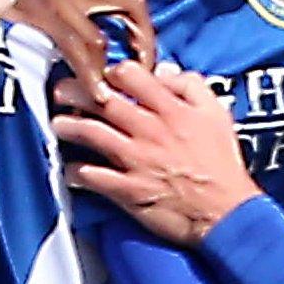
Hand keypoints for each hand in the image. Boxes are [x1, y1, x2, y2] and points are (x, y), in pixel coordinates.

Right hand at [0, 0, 157, 101]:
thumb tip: (82, 24)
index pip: (129, 0)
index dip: (145, 31)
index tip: (144, 57)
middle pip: (130, 8)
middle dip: (144, 45)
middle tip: (142, 76)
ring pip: (99, 39)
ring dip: (108, 70)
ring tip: (110, 97)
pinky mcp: (39, 13)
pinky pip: (73, 48)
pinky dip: (88, 73)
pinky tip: (93, 92)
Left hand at [51, 60, 260, 246]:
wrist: (226, 212)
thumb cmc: (222, 164)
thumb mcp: (218, 114)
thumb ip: (191, 87)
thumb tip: (163, 71)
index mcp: (172, 110)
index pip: (131, 76)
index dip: (110, 71)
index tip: (102, 75)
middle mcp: (150, 131)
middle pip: (102, 101)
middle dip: (76, 92)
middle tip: (61, 92)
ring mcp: (137, 160)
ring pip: (92, 134)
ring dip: (69, 127)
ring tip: (58, 124)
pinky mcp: (128, 190)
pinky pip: (93, 177)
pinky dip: (76, 171)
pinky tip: (69, 168)